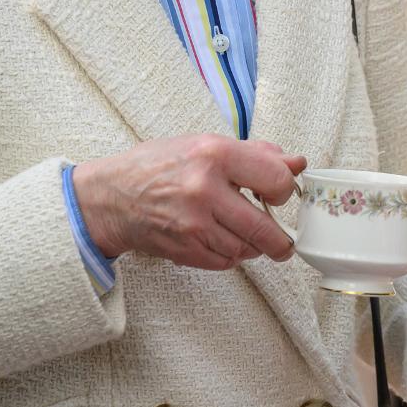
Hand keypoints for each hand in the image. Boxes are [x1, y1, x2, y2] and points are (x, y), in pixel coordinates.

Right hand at [72, 134, 304, 269]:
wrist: (111, 197)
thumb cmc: (158, 166)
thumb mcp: (203, 145)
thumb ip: (254, 154)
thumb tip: (295, 163)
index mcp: (214, 154)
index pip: (276, 179)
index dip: (284, 190)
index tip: (278, 193)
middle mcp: (205, 189)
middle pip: (266, 229)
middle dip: (280, 239)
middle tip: (281, 238)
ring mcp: (195, 224)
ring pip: (248, 249)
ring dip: (249, 243)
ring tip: (234, 227)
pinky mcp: (187, 251)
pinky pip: (226, 261)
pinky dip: (228, 253)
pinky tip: (214, 237)